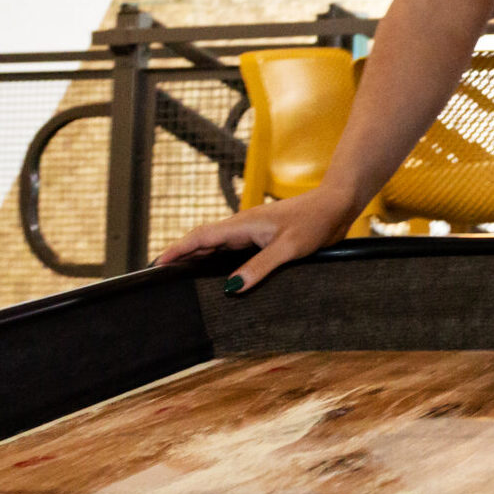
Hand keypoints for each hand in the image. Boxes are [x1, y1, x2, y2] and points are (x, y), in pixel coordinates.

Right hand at [153, 188, 355, 291]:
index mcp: (243, 225)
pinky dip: (220, 260)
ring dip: (199, 259)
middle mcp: (243, 226)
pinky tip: (218, 274)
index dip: (177, 250)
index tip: (157, 264)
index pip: (201, 238)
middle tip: (162, 276)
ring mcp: (252, 231)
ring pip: (218, 246)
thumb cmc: (315, 222)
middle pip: (204, 242)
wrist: (336, 205)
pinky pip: (234, 249)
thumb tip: (232, 287)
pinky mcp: (263, 237)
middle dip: (182, 256)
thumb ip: (260, 267)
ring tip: (181, 277)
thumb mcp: (288, 248)